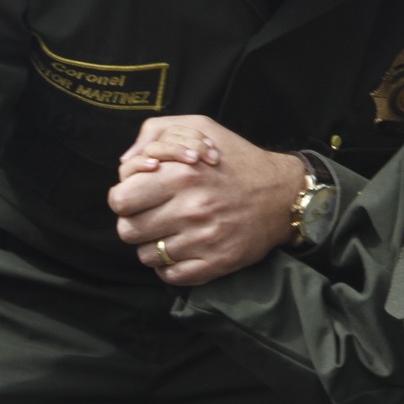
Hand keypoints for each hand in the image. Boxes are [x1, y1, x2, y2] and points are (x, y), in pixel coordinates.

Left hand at [107, 114, 306, 284]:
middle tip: (154, 214)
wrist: (283, 194)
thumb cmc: (237, 160)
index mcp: (181, 174)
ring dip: (154, 245)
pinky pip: (170, 276)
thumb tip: (125, 163)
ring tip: (173, 231)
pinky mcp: (216, 263)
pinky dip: (170, 266)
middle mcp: (190, 209)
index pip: (120, 200)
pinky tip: (183, 248)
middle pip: (128, 231)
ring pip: (146, 256)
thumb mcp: (200, 127)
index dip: (125, 197)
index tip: (140, 195)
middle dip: (136, 222)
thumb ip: (156, 133)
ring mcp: (203, 240)